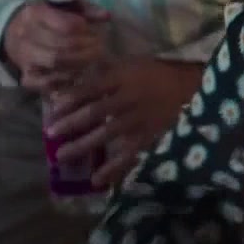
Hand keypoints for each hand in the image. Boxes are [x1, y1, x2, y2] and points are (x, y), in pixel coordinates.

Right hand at [2, 2, 110, 91]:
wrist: (12, 31)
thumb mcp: (64, 6)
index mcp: (35, 13)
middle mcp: (25, 35)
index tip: (94, 31)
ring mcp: (24, 57)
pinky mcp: (26, 76)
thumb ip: (87, 10)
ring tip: (93, 59)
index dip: (84, 30)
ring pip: (55, 63)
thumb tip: (106, 16)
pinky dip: (66, 79)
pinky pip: (48, 82)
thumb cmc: (47, 17)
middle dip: (86, 48)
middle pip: (61, 46)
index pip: (66, 25)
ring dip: (79, 63)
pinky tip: (79, 73)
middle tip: (101, 48)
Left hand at [47, 57, 202, 186]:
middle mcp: (128, 98)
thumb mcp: (133, 63)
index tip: (52, 109)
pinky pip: (128, 154)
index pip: (91, 87)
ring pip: (106, 134)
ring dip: (83, 145)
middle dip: (71, 123)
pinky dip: (113, 168)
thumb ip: (108, 69)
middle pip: (94, 111)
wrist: (192, 89)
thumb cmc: (159, 74)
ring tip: (62, 156)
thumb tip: (79, 72)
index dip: (70, 99)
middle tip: (50, 134)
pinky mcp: (149, 136)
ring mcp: (138, 119)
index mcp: (123, 77)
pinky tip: (97, 179)